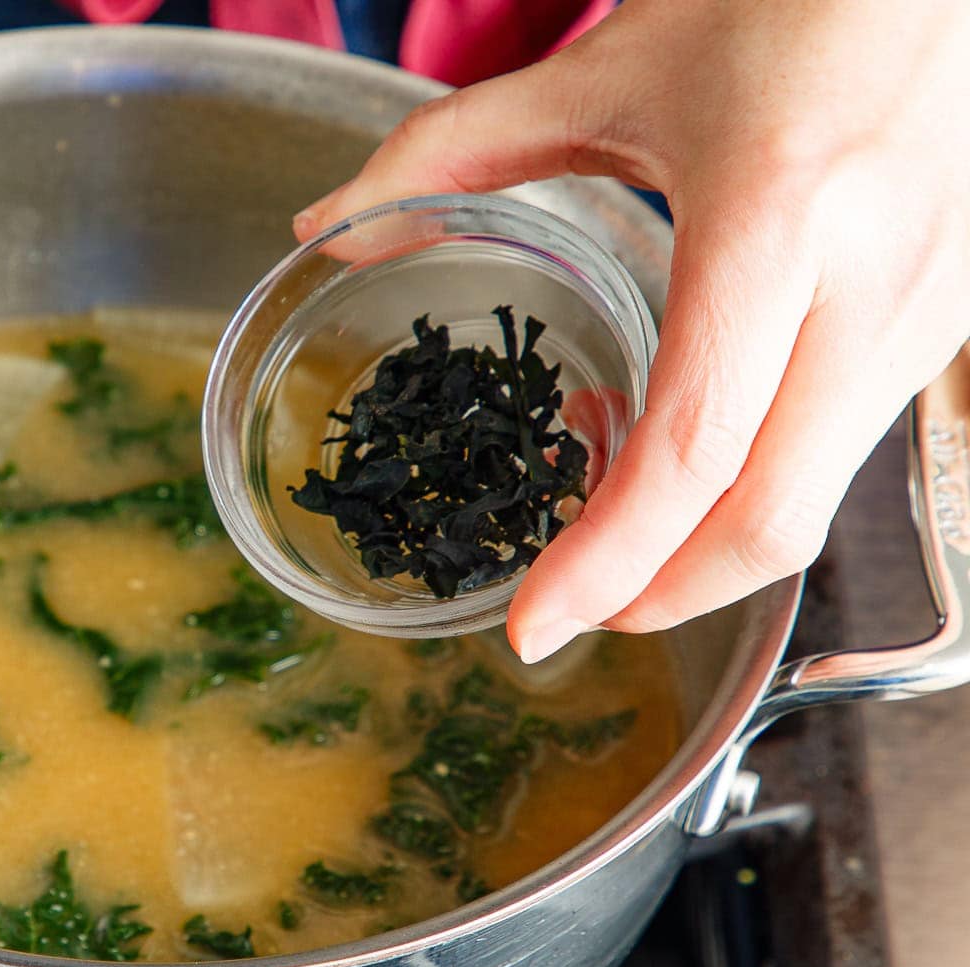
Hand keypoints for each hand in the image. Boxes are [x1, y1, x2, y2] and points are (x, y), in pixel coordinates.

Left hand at [294, 0, 969, 661]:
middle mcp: (875, 283)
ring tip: (608, 513)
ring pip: (817, 497)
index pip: (693, 447)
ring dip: (706, 542)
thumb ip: (449, 150)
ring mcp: (934, 312)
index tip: (534, 628)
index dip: (610, 560)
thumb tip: (329, 224)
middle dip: (663, 595)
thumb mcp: (605, 67)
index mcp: (778, 216)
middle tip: (570, 609)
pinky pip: (846, 449)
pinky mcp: (950, 323)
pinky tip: (689, 443)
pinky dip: (756, 484)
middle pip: (772, 518)